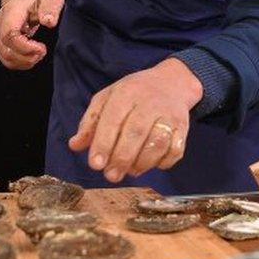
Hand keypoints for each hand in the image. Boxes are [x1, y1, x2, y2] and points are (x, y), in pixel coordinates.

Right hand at [0, 0, 63, 69]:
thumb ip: (51, 8)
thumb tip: (49, 21)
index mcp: (10, 12)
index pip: (9, 36)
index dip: (26, 48)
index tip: (42, 48)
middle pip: (7, 51)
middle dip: (28, 57)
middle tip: (43, 52)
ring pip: (6, 58)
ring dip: (25, 62)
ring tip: (39, 54)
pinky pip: (6, 59)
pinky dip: (21, 62)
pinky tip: (32, 55)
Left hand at [68, 58, 202, 182]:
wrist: (172, 82)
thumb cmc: (134, 94)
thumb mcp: (107, 98)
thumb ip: (90, 121)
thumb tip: (75, 145)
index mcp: (126, 93)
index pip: (113, 120)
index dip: (104, 144)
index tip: (96, 164)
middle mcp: (150, 102)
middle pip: (136, 133)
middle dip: (122, 158)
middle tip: (111, 176)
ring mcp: (170, 114)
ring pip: (158, 143)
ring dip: (142, 163)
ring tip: (131, 171)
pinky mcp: (184, 127)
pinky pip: (176, 149)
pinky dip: (164, 162)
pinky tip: (152, 164)